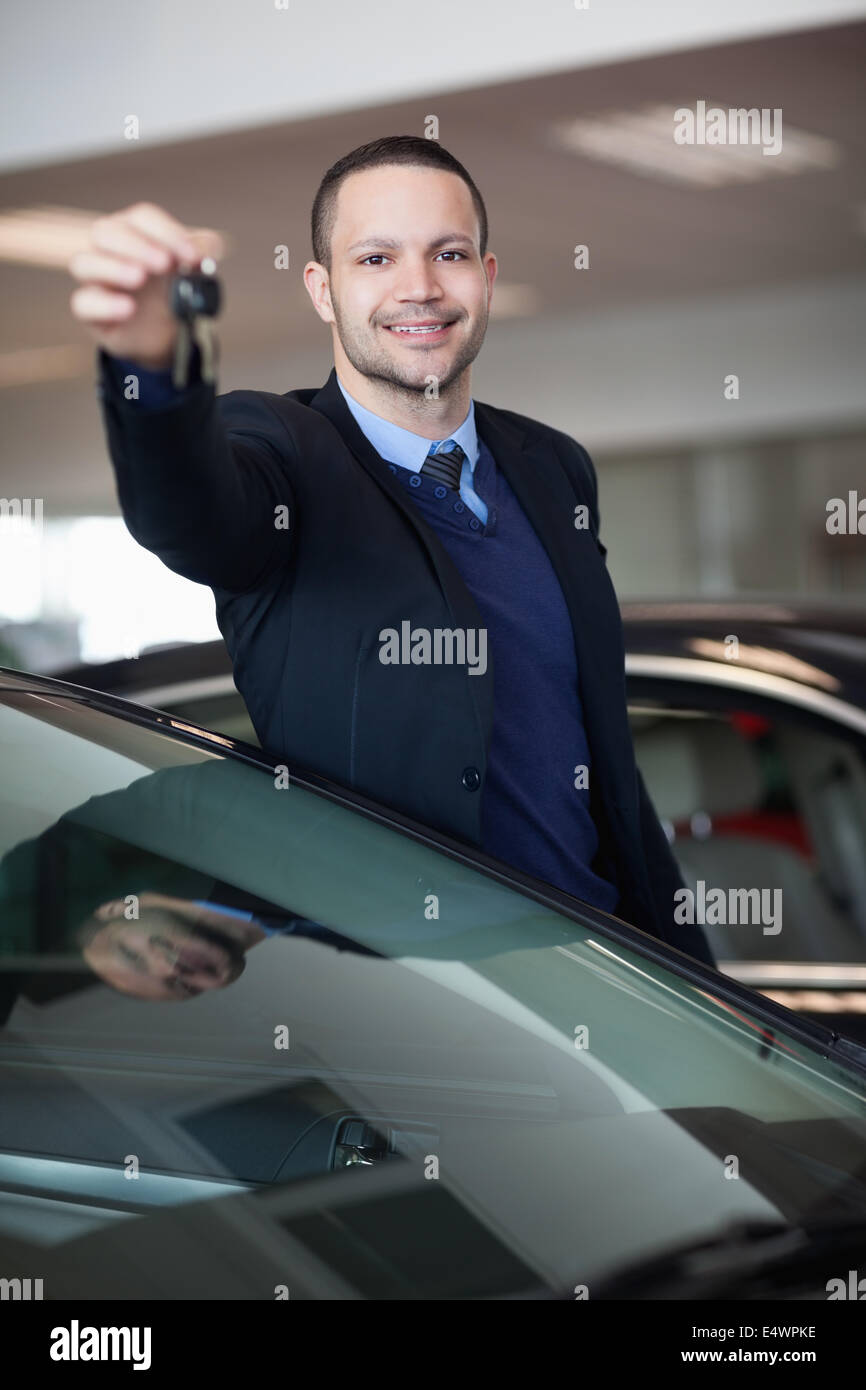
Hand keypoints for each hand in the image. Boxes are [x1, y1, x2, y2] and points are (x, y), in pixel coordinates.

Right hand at [68, 202, 223, 368]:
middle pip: (106, 232)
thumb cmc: (170, 291)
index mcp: (134, 232)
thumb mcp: (189, 273)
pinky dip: (105, 304)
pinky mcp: (90, 312)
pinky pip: (83, 303)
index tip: (192, 256)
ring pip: (84, 262)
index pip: (141, 218)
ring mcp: (95, 280)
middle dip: (136, 245)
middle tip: (165, 263)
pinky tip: (128, 308)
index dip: (166, 232)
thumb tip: (212, 246)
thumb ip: (199, 256)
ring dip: (113, 267)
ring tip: (139, 277)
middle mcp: (108, 250)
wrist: (162, 334)